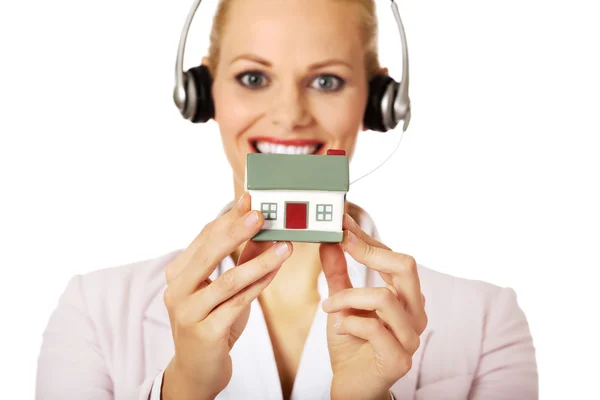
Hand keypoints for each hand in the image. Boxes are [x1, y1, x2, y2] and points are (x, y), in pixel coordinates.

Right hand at [161, 194, 292, 399]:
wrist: (197, 370)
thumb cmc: (213, 322)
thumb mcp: (225, 289)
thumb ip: (243, 259)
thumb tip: (266, 229)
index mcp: (178, 273)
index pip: (204, 237)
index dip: (228, 217)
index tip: (250, 200)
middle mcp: (177, 290)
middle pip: (209, 252)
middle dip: (237, 230)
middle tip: (262, 214)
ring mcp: (188, 312)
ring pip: (229, 280)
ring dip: (260, 261)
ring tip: (285, 246)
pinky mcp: (205, 333)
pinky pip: (238, 304)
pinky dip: (259, 285)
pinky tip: (276, 271)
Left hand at [319, 214, 427, 399]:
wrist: (352, 385)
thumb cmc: (352, 342)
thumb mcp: (342, 302)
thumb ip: (338, 274)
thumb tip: (330, 242)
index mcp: (406, 297)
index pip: (394, 257)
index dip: (368, 239)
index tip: (342, 225)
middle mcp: (414, 313)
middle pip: (406, 267)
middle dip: (369, 252)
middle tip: (341, 245)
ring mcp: (410, 337)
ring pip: (384, 297)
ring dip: (348, 297)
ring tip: (328, 307)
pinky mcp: (399, 359)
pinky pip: (375, 328)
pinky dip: (349, 323)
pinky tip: (338, 327)